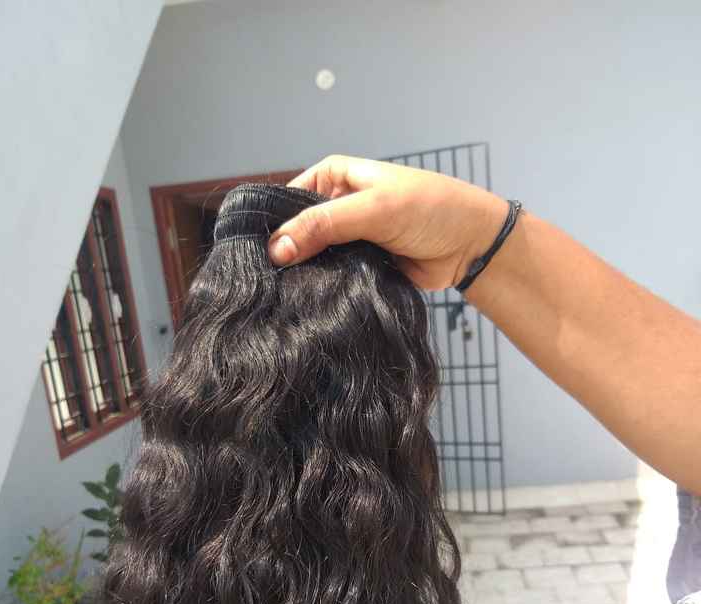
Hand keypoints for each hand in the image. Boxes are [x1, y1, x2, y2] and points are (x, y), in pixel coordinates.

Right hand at [267, 154, 508, 290]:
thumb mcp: (373, 209)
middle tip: (268, 279)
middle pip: (299, 231)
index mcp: (335, 177)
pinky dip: (326, 288)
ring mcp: (349, 239)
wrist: (470, 246)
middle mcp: (338, 206)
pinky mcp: (360, 267)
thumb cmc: (429, 210)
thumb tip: (277, 248)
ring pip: (314, 258)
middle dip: (289, 253)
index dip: (275, 223)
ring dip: (307, 274)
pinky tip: (312, 301)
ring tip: (286, 294)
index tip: (258, 251)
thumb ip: (324, 225)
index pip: (290, 198)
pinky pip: (334, 278)